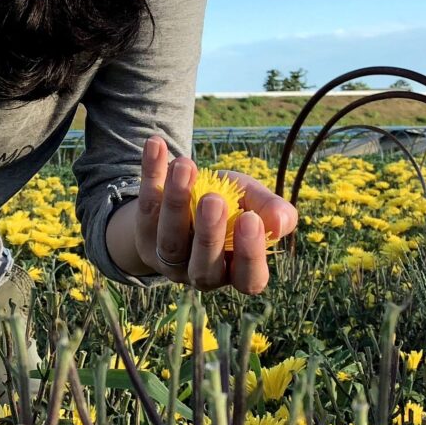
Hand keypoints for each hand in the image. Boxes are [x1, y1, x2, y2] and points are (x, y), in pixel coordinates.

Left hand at [129, 136, 299, 293]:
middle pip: (204, 268)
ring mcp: (169, 260)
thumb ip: (271, 210)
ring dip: (176, 202)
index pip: (248, 278)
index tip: (250, 219)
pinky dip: (151, 174)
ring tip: (186, 165)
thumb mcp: (253, 203)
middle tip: (214, 199)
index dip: (250, 254)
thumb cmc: (231, 206)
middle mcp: (202, 274)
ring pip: (170, 241)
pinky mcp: (144, 235)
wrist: (187, 200)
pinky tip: (156, 145)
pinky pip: (146, 207)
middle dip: (209, 233)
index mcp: (237, 271)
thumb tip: (281, 220)